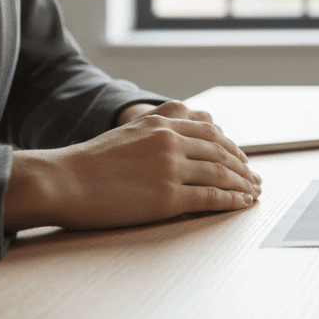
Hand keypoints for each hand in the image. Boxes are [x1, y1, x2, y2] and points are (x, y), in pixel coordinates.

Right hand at [4, 101, 262, 230]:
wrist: (63, 181)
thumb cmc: (90, 161)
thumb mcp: (130, 128)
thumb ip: (160, 118)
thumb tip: (192, 113)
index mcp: (162, 123)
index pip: (210, 131)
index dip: (231, 146)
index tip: (241, 158)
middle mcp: (171, 141)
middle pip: (220, 151)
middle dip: (242, 166)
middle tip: (254, 177)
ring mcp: (170, 169)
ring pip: (221, 173)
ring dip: (243, 184)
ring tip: (254, 192)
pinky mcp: (167, 197)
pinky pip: (211, 197)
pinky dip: (232, 201)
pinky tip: (242, 204)